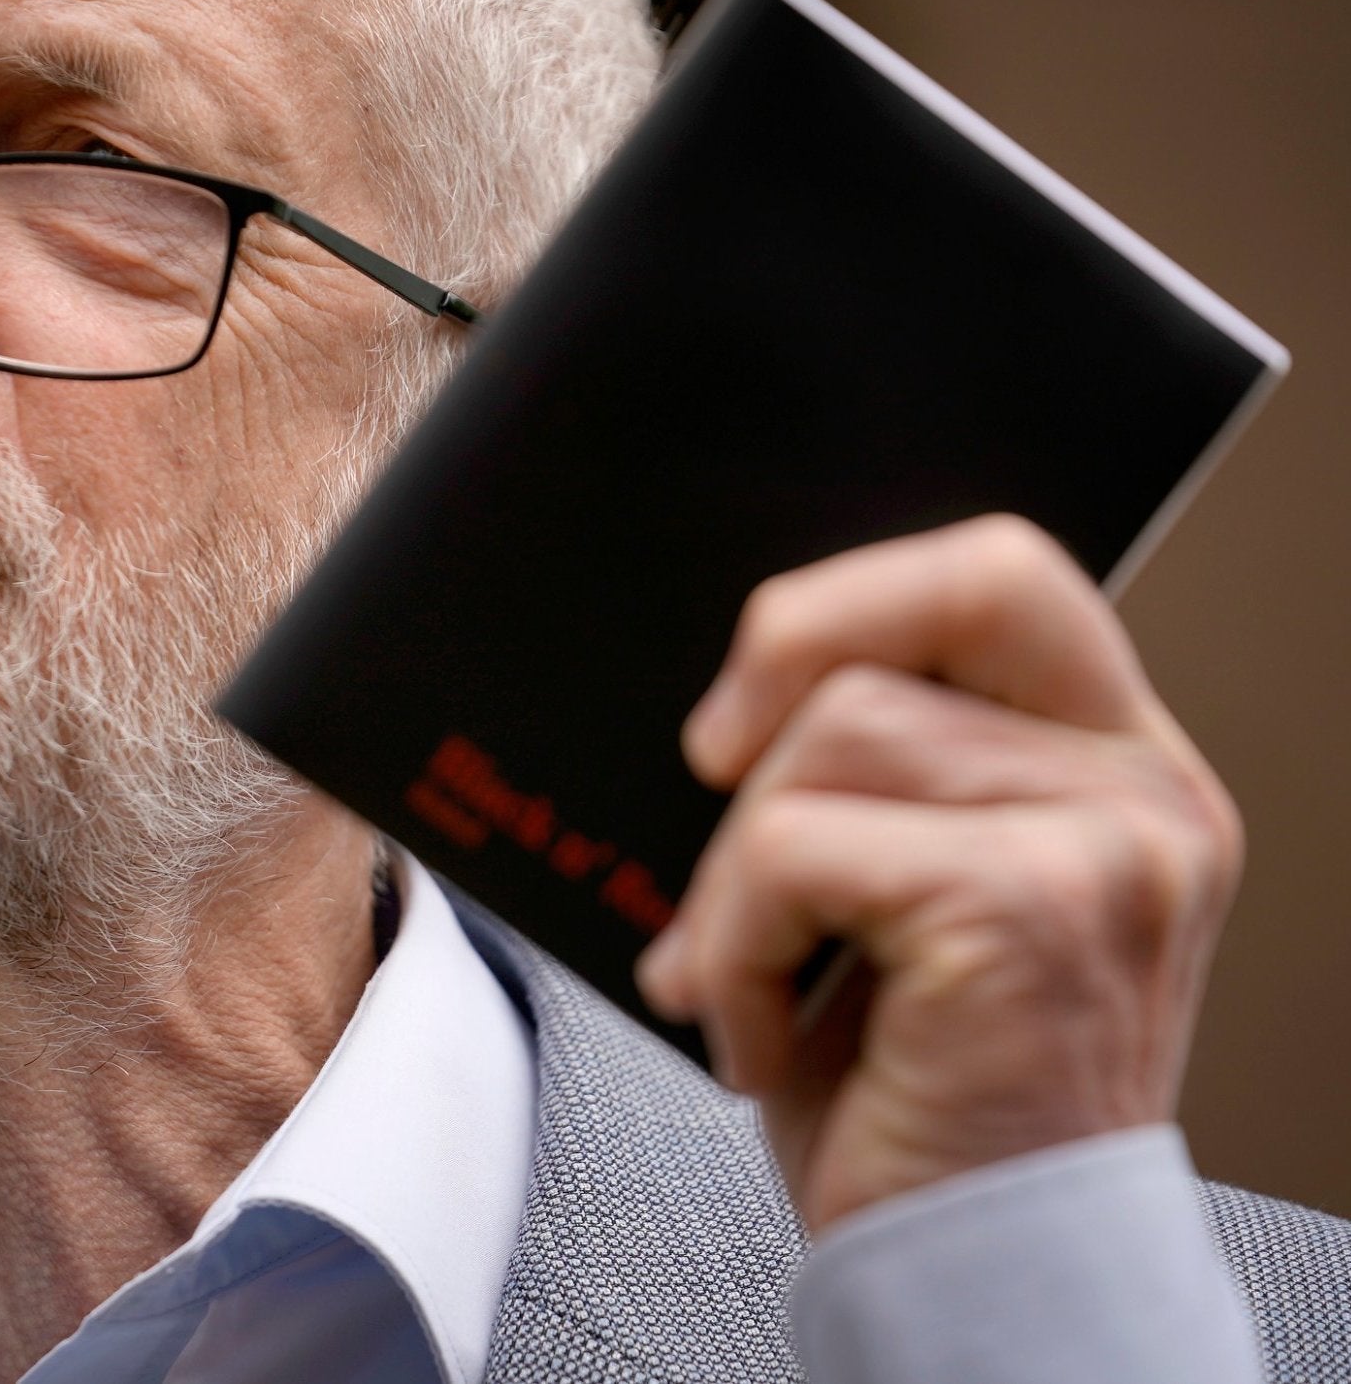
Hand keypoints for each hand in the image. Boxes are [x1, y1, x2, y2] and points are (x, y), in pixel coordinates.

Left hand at [634, 515, 1240, 1233]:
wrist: (973, 1277)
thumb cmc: (917, 1095)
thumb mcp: (892, 899)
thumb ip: (868, 775)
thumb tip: (725, 701)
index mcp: (1116, 770)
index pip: (1004, 577)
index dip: (861, 593)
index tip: (752, 696)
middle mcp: (1145, 792)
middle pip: (944, 597)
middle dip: (788, 654)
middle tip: (709, 765)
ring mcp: (1108, 847)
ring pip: (834, 735)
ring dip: (735, 871)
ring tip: (741, 977)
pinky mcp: (1032, 910)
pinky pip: (794, 845)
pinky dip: (733, 943)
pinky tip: (758, 1037)